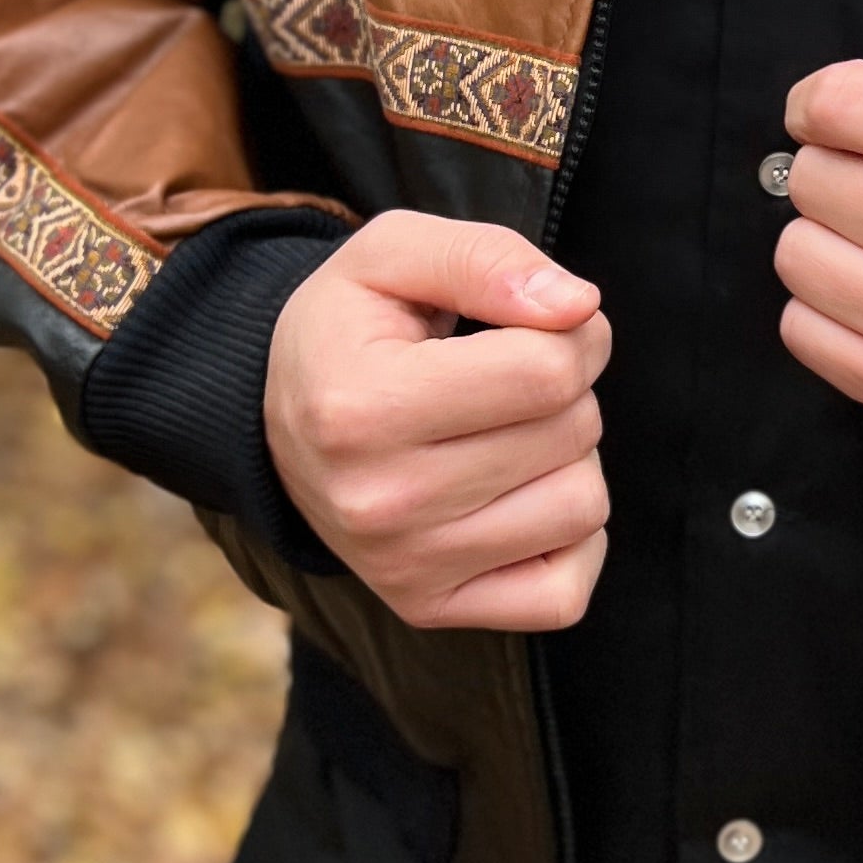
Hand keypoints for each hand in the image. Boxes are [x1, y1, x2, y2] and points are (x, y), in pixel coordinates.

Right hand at [264, 214, 611, 630]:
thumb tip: (578, 306)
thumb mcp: (394, 254)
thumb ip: (486, 260)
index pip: (549, 370)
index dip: (572, 332)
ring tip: (504, 435)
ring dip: (567, 459)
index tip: (539, 325)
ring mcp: (404, 567)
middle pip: (573, 434)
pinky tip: (518, 498)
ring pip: (582, 507)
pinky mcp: (429, 608)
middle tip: (508, 380)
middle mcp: (378, 502)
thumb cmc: (351, 329)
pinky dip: (568, 540)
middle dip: (566, 389)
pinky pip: (564, 593)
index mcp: (362, 408)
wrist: (279, 421)